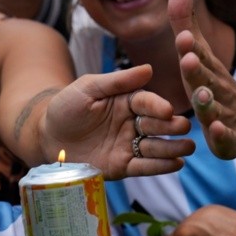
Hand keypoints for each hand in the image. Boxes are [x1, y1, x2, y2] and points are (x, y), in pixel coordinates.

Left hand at [42, 64, 193, 178]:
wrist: (47, 137)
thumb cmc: (66, 107)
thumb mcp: (88, 88)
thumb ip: (117, 81)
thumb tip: (148, 68)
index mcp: (126, 101)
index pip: (146, 102)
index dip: (156, 106)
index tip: (166, 110)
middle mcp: (132, 123)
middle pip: (156, 125)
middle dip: (171, 126)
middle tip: (184, 128)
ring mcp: (128, 146)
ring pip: (155, 147)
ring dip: (172, 147)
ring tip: (188, 148)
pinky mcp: (123, 166)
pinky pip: (144, 167)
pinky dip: (161, 167)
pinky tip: (177, 164)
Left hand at [166, 0, 235, 160]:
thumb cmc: (216, 84)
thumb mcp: (199, 53)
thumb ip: (184, 20)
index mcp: (206, 70)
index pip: (197, 56)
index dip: (189, 48)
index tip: (182, 36)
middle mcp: (216, 89)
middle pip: (206, 79)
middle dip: (197, 69)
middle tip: (188, 57)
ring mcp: (224, 114)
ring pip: (214, 108)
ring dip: (208, 101)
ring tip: (202, 93)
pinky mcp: (228, 139)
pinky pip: (225, 138)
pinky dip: (221, 134)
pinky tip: (215, 130)